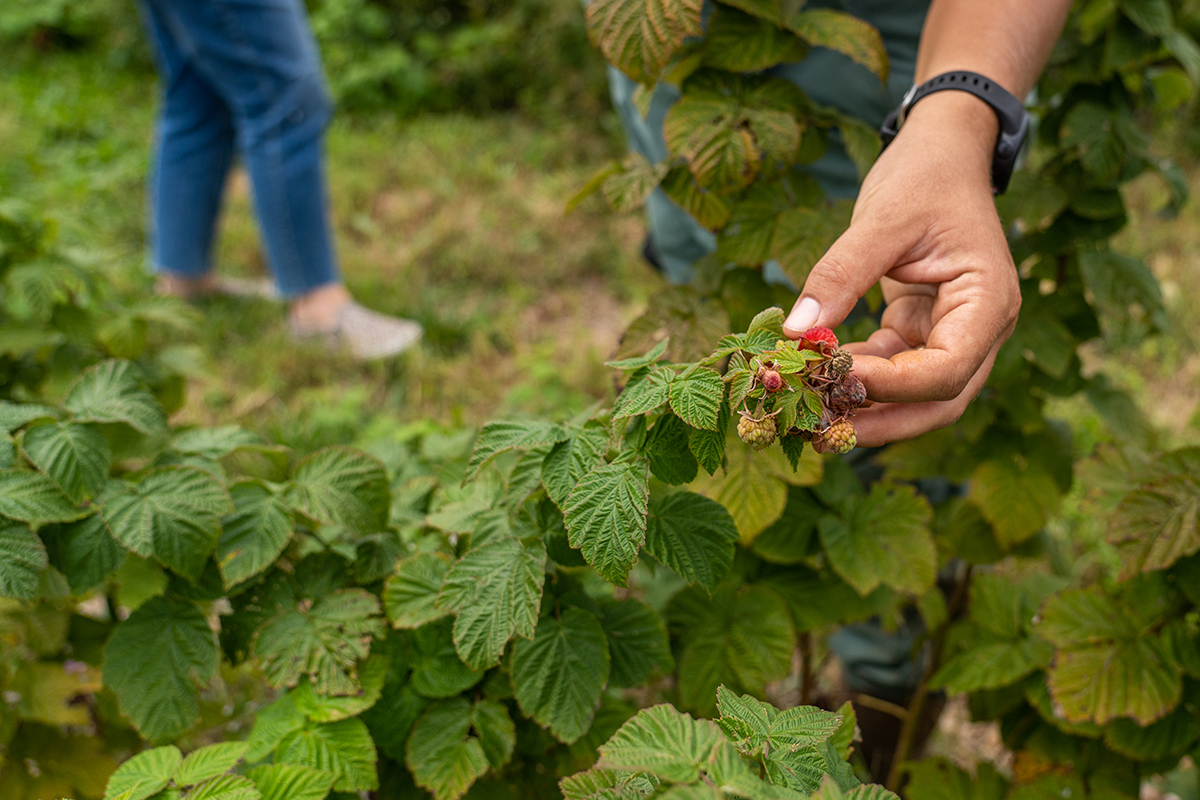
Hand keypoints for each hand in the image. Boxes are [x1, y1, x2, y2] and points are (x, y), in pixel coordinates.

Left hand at [781, 92, 1020, 446]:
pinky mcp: (920, 329)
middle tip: (819, 434)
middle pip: (938, 402)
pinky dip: (855, 379)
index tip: (832, 377)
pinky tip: (813, 380)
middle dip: (880, 421)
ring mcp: (951, 332)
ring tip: (808, 414)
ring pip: (914, 397)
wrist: (942, 151)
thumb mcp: (881, 219)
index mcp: (987, 302)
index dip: (891, 386)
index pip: (947, 371)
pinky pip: (891, 370)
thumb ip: (840, 275)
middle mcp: (978, 328)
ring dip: (864, 409)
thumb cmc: (924, 175)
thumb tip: (798, 333)